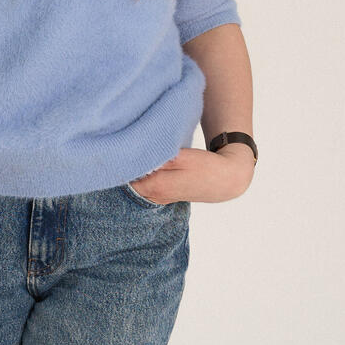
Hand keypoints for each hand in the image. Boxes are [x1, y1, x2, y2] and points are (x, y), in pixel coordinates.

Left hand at [129, 144, 255, 203]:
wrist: (226, 180)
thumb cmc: (206, 166)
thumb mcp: (183, 157)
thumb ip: (159, 157)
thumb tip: (138, 153)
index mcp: (156, 186)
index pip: (126, 176)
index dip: (121, 162)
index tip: (117, 147)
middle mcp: (155, 196)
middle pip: (130, 182)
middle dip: (126, 167)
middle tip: (122, 148)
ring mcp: (161, 198)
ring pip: (138, 185)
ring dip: (135, 172)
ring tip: (134, 153)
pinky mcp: (167, 195)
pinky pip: (147, 187)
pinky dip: (144, 177)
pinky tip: (147, 164)